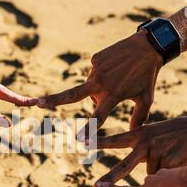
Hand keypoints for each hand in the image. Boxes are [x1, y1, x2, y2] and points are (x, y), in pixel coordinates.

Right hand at [37, 31, 162, 135]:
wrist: (148, 46)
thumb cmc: (148, 75)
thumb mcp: (146, 98)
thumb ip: (139, 117)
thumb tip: (133, 132)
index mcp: (113, 95)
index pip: (98, 117)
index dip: (88, 131)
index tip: (79, 141)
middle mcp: (100, 82)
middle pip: (72, 95)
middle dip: (54, 100)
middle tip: (38, 103)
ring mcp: (96, 69)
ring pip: (90, 85)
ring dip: (100, 87)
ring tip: (119, 79)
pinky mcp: (95, 58)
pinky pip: (94, 72)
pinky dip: (102, 74)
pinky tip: (115, 68)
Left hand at [93, 115, 186, 186]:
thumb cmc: (172, 132)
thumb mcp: (152, 132)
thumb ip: (138, 143)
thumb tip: (124, 158)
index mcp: (138, 134)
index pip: (114, 139)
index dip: (97, 141)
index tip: (81, 142)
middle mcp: (144, 143)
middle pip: (124, 166)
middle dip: (110, 178)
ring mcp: (157, 154)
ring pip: (149, 176)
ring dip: (156, 178)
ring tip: (166, 165)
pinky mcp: (170, 164)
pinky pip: (163, 179)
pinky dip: (166, 180)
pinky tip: (176, 168)